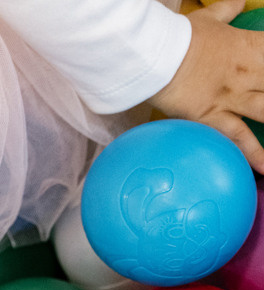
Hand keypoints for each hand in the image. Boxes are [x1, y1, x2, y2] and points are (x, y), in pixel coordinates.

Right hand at [148, 0, 263, 172]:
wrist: (155, 57)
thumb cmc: (180, 36)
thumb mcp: (208, 20)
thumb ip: (227, 11)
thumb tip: (239, 0)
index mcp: (253, 47)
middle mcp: (250, 74)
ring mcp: (234, 98)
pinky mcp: (212, 118)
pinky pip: (237, 139)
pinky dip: (253, 155)